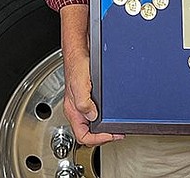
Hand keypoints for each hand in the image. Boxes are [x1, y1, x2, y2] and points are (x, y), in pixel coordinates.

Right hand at [59, 4, 122, 146]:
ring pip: (92, 123)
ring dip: (104, 127)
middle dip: (103, 136)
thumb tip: (93, 115)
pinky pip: (96, 112)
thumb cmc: (77, 64)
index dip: (97, 139)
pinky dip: (104, 117)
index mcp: (73, 109)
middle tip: (116, 133)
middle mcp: (78, 108)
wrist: (79, 50)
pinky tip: (111, 114)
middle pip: (88, 132)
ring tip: (115, 128)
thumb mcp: (79, 84)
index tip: (110, 135)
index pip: (82, 136)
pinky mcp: (89, 96)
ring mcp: (83, 103)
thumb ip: (84, 102)